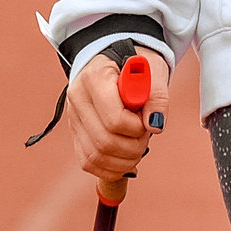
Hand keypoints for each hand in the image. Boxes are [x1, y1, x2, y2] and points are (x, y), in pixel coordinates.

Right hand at [68, 49, 172, 186]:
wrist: (117, 62)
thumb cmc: (137, 65)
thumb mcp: (153, 68)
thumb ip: (157, 95)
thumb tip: (155, 125)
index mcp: (94, 77)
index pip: (114, 119)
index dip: (136, 127)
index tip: (147, 119)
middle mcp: (77, 98)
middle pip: (104, 142)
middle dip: (133, 147)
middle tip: (146, 134)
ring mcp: (73, 118)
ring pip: (96, 156)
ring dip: (125, 160)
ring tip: (138, 145)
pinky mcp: (76, 133)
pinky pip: (89, 162)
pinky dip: (111, 168)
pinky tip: (127, 159)